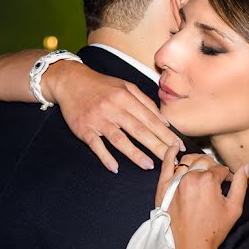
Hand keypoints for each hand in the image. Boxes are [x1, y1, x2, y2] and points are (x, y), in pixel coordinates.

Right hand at [46, 61, 184, 172]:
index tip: (178, 146)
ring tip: (149, 165)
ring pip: (119, 139)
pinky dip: (105, 157)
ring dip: (135, 154)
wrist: (71, 81)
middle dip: (157, 146)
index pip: (151, 119)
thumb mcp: (126, 86)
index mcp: (126, 98)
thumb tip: (164, 121)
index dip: (166, 134)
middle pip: (139, 130)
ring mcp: (98, 119)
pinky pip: (96, 145)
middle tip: (171, 159)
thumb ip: (146, 103)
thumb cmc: (103, 85)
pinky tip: (115, 167)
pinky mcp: (84, 128)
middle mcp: (113, 108)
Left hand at [156, 145, 248, 248]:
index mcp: (208, 181)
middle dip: (213, 169)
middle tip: (216, 181)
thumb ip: (241, 185)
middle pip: (205, 163)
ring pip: (188, 161)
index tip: (228, 185)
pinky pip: (166, 165)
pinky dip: (170, 153)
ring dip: (197, 161)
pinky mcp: (164, 188)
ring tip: (202, 168)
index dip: (227, 176)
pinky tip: (174, 145)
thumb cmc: (213, 230)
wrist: (192, 246)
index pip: (221, 169)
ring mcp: (175, 181)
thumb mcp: (234, 208)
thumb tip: (245, 167)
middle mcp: (191, 177)